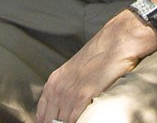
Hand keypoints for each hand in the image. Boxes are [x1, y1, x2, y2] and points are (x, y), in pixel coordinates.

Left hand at [35, 13, 150, 122]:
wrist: (115, 42)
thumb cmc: (100, 57)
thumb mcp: (76, 72)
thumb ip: (68, 88)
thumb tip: (66, 108)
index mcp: (54, 81)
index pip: (41, 113)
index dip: (46, 122)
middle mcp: (58, 87)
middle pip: (49, 120)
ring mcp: (69, 92)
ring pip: (61, 121)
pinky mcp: (83, 95)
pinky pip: (74, 119)